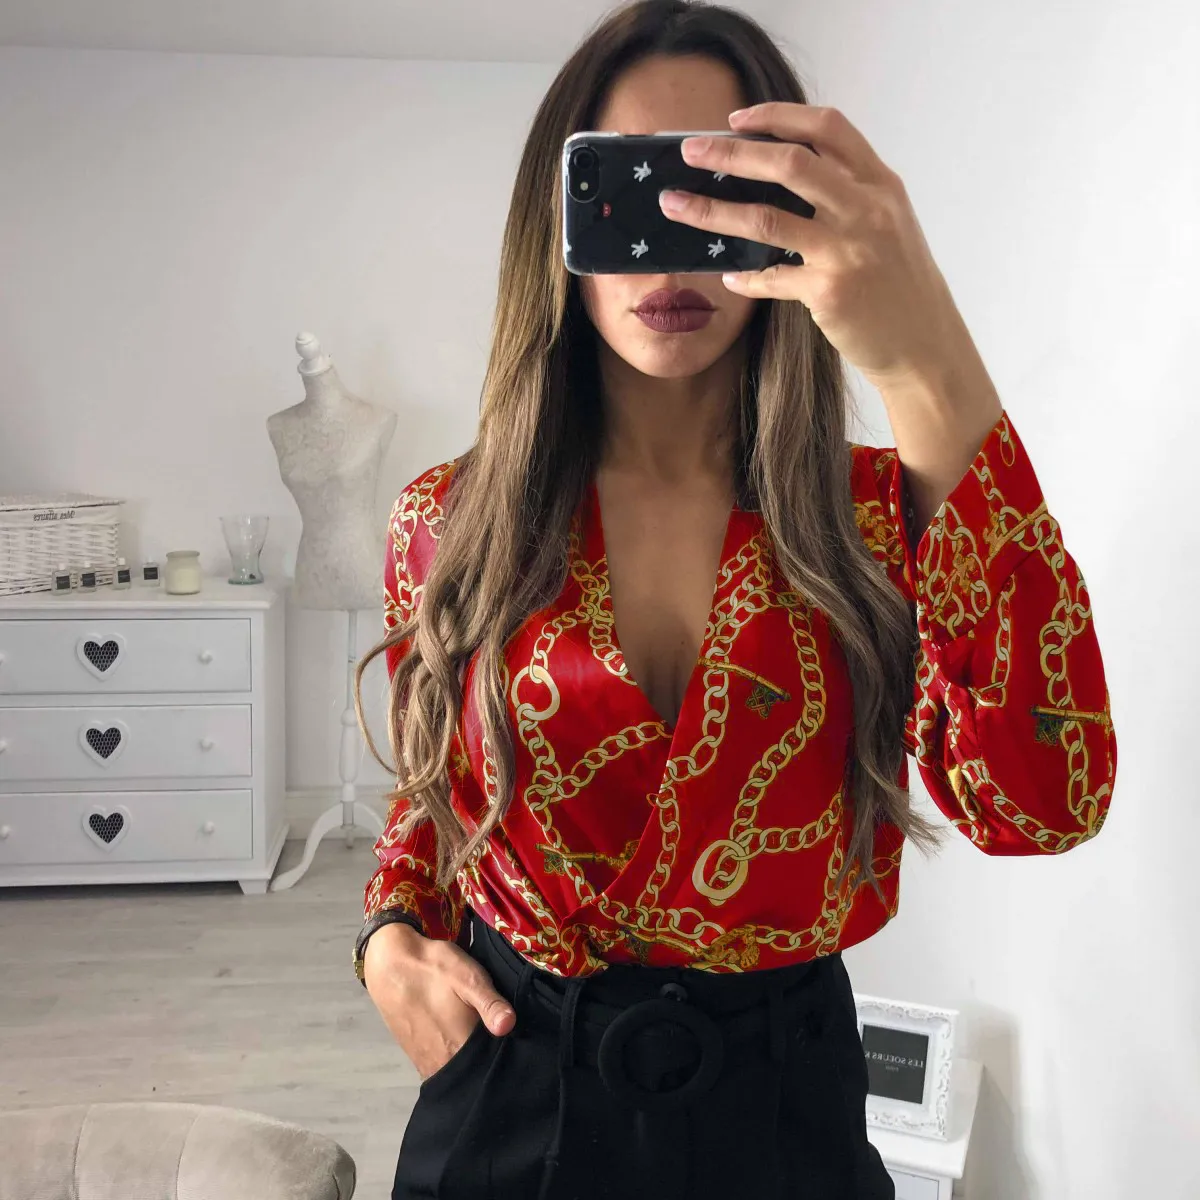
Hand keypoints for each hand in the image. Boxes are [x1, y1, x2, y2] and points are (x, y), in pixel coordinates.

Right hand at [363, 921, 516, 1079]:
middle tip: (498, 1032)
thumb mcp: (468, 978)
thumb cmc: (433, 969)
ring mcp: (428, 1064)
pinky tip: (460, 1036)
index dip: (509, 1054)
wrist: (390, 964)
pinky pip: (444, 1066)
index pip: (495, 1065)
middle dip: (490, 1057)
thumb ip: (490, 1004)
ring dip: (471, 1058)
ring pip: (460, 1071)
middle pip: (478, 1071)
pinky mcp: (417, 1058)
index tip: (518, 1042)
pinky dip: (455, 1056)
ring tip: (479, 1032)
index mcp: (461, 1048)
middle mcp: (444, 1065)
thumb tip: (509, 1026)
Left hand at [659, 103, 973, 390]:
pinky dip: (745, 276)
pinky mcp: (829, 292)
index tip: (736, 119)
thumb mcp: (888, 223)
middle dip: (731, 153)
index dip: (779, 116)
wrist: (924, 344)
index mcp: (880, 184)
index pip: (827, 128)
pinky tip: (727, 275)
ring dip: (712, 212)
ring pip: (765, 220)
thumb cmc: (900, 283)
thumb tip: (781, 175)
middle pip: (789, 164)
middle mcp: (866, 210)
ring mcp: (847, 251)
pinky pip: (771, 277)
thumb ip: (847, 193)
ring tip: (675, 206)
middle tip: (689, 152)